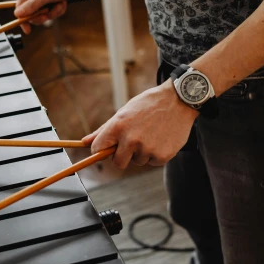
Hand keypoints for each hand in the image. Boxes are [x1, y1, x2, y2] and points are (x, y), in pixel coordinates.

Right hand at [14, 0, 92, 33]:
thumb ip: (32, 5)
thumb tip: (18, 14)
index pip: (20, 5)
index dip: (23, 18)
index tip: (27, 30)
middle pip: (31, 13)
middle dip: (42, 15)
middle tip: (47, 15)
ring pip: (43, 14)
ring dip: (53, 12)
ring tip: (60, 3)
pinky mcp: (51, 1)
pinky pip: (51, 13)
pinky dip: (58, 10)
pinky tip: (64, 2)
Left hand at [83, 81, 198, 168]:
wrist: (178, 100)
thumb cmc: (149, 105)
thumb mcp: (124, 112)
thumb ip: (104, 130)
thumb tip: (85, 141)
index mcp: (118, 126)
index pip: (98, 149)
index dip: (101, 150)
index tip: (106, 149)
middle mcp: (131, 139)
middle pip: (118, 163)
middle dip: (123, 156)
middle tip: (134, 142)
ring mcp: (147, 149)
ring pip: (137, 162)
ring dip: (142, 153)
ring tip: (152, 134)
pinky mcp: (161, 156)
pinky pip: (152, 162)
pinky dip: (156, 154)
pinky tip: (161, 138)